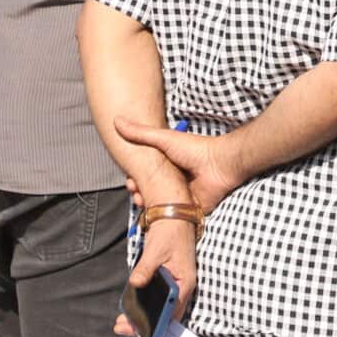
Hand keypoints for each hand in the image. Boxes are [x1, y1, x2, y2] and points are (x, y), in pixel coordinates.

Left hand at [114, 216, 195, 336]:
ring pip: (160, 309)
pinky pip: (157, 300)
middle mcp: (181, 287)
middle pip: (165, 315)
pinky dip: (145, 308)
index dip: (157, 328)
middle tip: (124, 330)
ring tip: (123, 325)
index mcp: (184, 282)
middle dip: (145, 326)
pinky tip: (131, 312)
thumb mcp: (156, 250)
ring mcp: (174, 284)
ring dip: (143, 318)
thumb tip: (135, 283)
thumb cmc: (170, 232)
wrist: (173, 216)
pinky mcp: (166, 280)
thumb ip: (146, 269)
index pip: (171, 312)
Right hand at [115, 116, 253, 214]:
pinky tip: (154, 213)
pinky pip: (172, 216)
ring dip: (147, 205)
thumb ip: (141, 133)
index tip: (129, 180)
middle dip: (139, 192)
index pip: (146, 175)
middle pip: (150, 190)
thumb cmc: (196, 149)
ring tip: (142, 201)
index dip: (135, 179)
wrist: (220, 165)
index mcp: (169, 165)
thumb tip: (116, 121)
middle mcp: (174, 180)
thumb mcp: (165, 139)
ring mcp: (181, 195)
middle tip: (135, 191)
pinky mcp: (190, 209)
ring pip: (158, 204)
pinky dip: (162, 216)